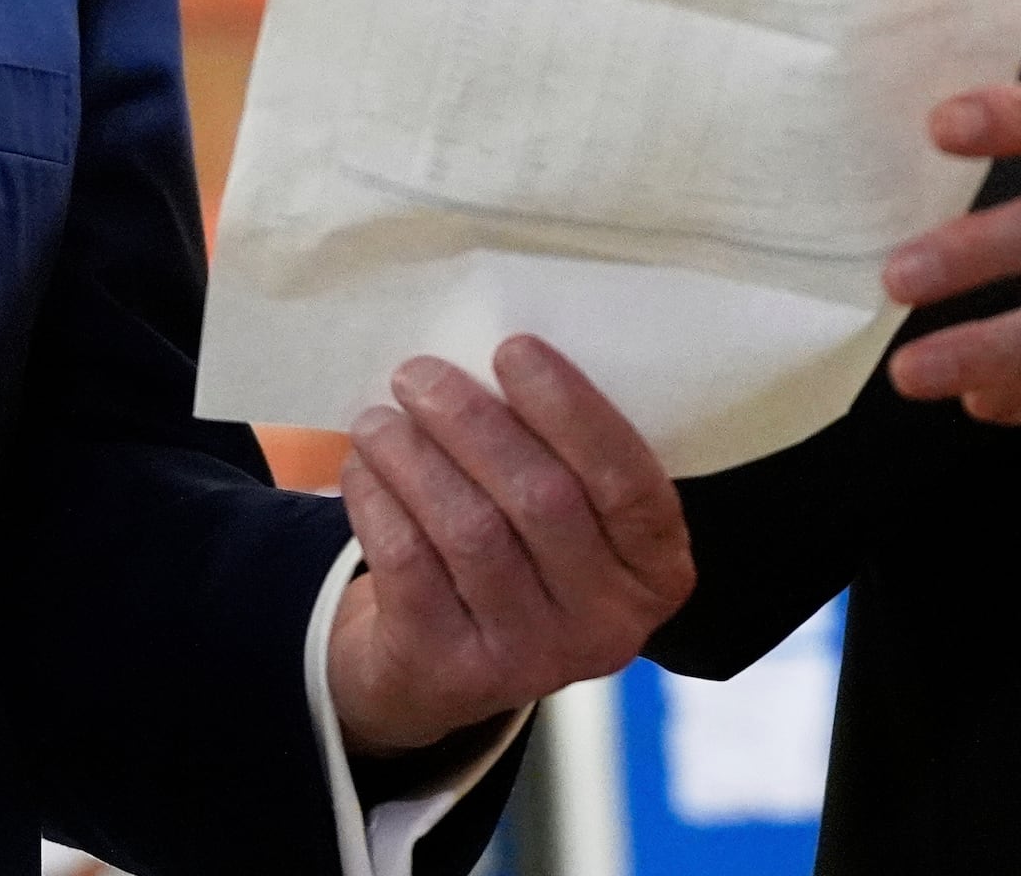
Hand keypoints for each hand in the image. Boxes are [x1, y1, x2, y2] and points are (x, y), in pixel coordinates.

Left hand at [324, 337, 695, 757]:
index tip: (513, 349)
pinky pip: (410, 563)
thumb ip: (562, 452)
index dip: (573, 411)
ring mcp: (531, 658)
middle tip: (419, 373)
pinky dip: (379, 501)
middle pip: (541, 499)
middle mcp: (607, 626)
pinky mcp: (451, 671)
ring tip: (378, 418)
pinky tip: (363, 468)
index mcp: (656, 572)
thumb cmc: (517, 552)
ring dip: (414, 456)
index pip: (629, 484)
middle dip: (473, 420)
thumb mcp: (571, 518)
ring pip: (469, 529)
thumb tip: (502, 353)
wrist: (440, 667)